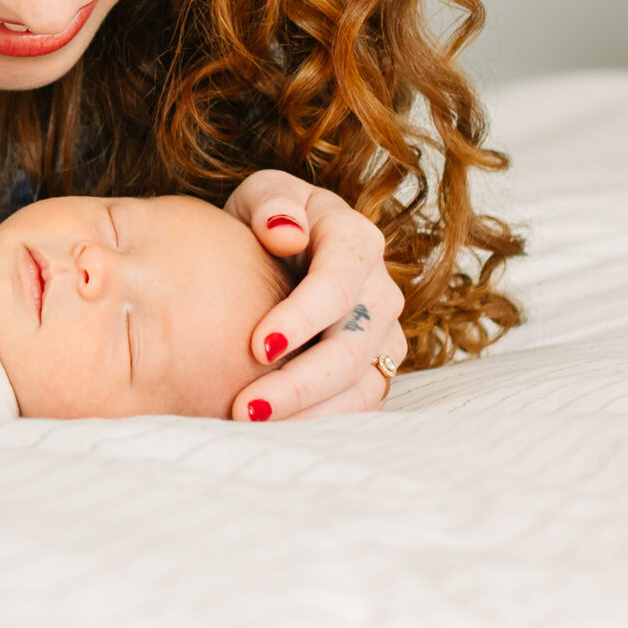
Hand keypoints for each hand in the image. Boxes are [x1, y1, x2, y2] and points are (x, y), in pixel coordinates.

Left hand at [223, 171, 408, 421]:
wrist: (278, 247)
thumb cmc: (266, 218)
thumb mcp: (264, 194)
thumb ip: (272, 204)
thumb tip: (287, 232)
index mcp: (357, 240)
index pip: (339, 284)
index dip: (303, 317)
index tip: (258, 346)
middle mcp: (380, 291)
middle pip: (352, 348)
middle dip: (299, 383)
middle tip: (244, 408)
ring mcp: (383, 334)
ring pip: (362, 386)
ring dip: (309, 414)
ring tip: (251, 426)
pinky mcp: (374, 369)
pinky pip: (358, 406)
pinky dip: (319, 424)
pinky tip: (273, 433)